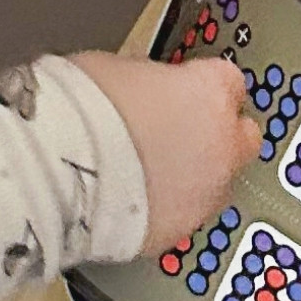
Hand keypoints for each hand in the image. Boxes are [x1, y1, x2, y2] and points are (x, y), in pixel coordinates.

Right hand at [70, 51, 257, 252]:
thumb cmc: (81, 111)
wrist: (59, 171)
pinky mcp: (180, 231)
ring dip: (193, 177)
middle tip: (180, 135)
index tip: (186, 91)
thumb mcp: (118, 69)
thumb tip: (146, 90)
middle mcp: (221, 145)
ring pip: (217, 184)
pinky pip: (182, 216)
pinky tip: (133, 201)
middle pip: (242, 138)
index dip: (204, 88)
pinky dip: (166, 209)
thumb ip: (150, 81)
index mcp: (209, 92)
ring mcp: (205, 194)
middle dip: (218, 137)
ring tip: (147, 174)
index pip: (230, 82)